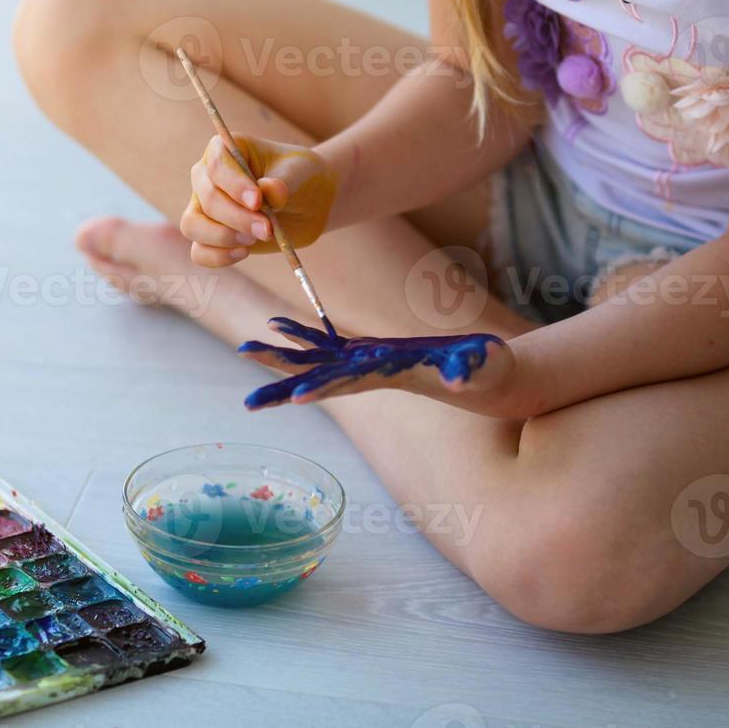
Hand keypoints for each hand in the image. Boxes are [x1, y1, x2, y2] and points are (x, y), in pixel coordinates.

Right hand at [180, 133, 337, 267]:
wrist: (307, 202)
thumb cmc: (298, 177)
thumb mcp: (297, 172)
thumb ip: (282, 181)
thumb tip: (267, 190)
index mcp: (223, 149)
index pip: (217, 165)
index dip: (234, 185)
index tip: (257, 201)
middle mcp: (206, 177)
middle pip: (207, 198)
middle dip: (237, 217)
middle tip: (267, 229)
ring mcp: (203, 207)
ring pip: (192, 225)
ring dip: (222, 237)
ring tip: (254, 239)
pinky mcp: (210, 236)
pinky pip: (199, 252)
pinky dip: (218, 257)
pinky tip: (244, 252)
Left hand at [237, 317, 509, 410]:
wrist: (482, 377)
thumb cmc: (484, 372)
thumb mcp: (480, 369)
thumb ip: (470, 371)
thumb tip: (460, 376)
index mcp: (389, 377)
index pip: (351, 387)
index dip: (324, 390)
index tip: (296, 398)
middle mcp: (368, 375)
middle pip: (318, 382)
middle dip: (282, 389)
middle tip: (246, 403)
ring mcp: (364, 364)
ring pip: (313, 362)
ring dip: (279, 358)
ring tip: (244, 349)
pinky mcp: (366, 352)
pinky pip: (326, 343)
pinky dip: (302, 333)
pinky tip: (278, 324)